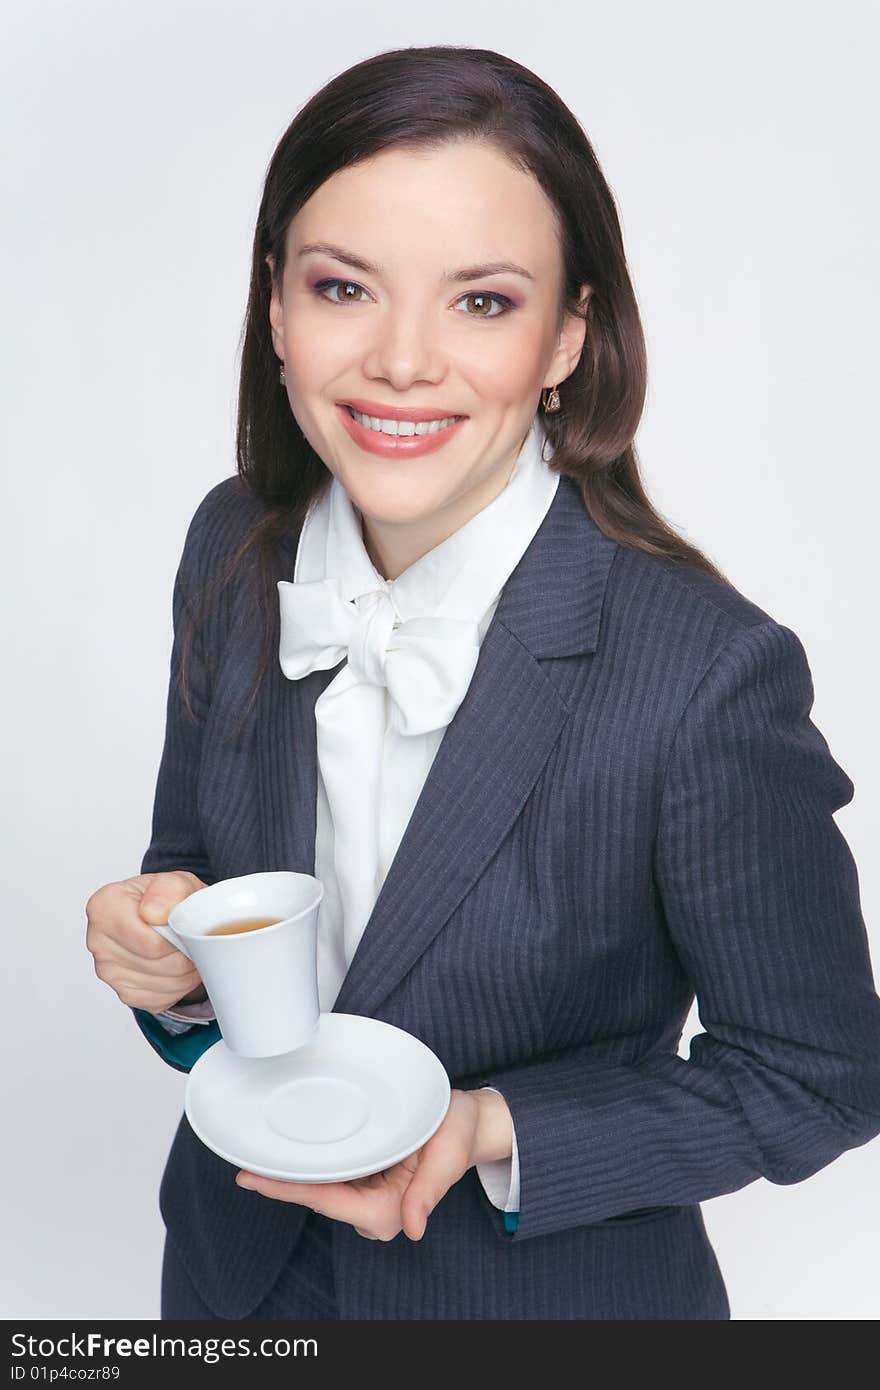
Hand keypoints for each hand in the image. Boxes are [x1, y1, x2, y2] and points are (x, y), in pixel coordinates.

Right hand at [85, 870, 208, 1013]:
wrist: (166, 916)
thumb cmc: (168, 900)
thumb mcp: (177, 882)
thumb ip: (169, 890)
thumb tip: (153, 912)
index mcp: (105, 906)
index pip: (151, 943)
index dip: (178, 938)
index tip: (184, 927)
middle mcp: (98, 940)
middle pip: (158, 964)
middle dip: (184, 954)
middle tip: (192, 940)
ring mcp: (108, 971)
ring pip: (163, 984)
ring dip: (184, 971)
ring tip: (187, 950)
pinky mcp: (123, 993)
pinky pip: (161, 998)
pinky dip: (177, 986)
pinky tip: (176, 965)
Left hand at [234, 1088, 512, 1240]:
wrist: (472, 1121)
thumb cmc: (460, 1133)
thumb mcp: (448, 1155)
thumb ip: (429, 1192)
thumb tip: (412, 1229)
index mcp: (389, 1210)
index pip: (326, 1200)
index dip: (287, 1190)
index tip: (252, 1180)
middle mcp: (375, 1209)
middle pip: (317, 1196)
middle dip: (283, 1182)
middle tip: (244, 1166)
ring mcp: (370, 1195)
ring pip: (322, 1186)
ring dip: (295, 1172)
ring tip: (260, 1154)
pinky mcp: (369, 1178)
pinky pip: (333, 1174)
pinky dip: (312, 1163)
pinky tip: (292, 1151)